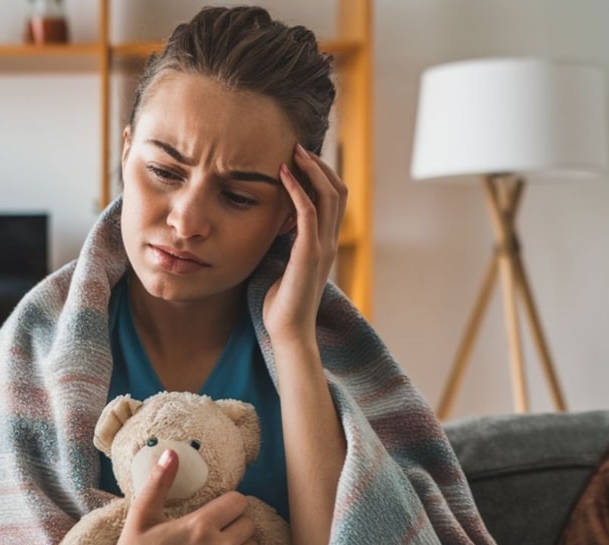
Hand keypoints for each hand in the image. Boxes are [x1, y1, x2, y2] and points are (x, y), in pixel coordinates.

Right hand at [97, 450, 258, 544]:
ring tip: (219, 544)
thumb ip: (160, 482)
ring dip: (240, 542)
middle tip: (216, 525)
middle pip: (248, 523)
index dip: (228, 502)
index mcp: (200, 526)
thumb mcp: (142, 516)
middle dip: (235, 521)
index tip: (216, 507)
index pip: (238, 502)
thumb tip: (171, 453)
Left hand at [265, 144, 348, 345]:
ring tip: (293, 153)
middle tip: (297, 147)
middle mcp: (329, 241)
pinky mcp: (309, 254)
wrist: (289, 332)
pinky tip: (283, 174)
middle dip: (320, 165)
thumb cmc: (281, 303)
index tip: (299, 159)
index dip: (321, 175)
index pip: (334, 199)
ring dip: (312, 170)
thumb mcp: (283, 264)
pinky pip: (308, 212)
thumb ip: (284, 243)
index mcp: (325, 244)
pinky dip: (297, 189)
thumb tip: (269, 224)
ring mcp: (322, 247)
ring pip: (329, 195)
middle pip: (338, 190)